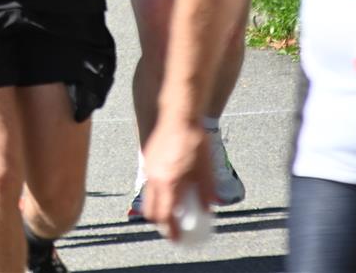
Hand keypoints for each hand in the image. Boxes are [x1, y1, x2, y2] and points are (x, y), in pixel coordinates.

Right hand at [142, 117, 215, 241]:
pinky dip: (158, 193)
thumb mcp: (206, 169)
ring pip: (148, 198)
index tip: (177, 239)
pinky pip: (149, 184)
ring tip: (172, 209)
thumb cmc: (193, 140)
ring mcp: (149, 169)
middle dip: (161, 223)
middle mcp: (155, 179)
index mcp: (169, 183)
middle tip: (173, 227)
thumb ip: (205, 192)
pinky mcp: (148, 161)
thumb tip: (207, 209)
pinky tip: (171, 188)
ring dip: (158, 207)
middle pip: (151, 211)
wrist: (178, 116)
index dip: (171, 231)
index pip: (165, 216)